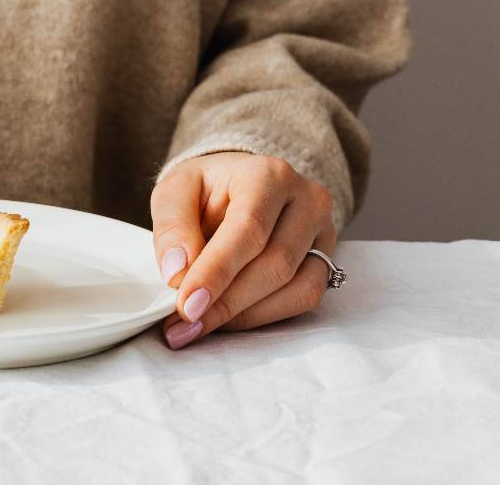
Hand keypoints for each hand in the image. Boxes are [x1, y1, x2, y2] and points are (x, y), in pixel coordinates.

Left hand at [150, 152, 337, 348]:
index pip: (248, 229)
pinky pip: (304, 298)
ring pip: (295, 288)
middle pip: (275, 264)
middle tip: (186, 322)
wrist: (236, 186)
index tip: (187, 305)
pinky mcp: (326, 260)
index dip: (217, 272)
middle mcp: (306, 200)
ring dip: (243, 314)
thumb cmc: (205, 189)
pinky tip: (228, 318)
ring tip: (200, 324)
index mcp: (267, 175)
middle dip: (226, 301)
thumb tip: (178, 273)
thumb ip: (172, 227)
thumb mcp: (174, 192)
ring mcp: (323, 232)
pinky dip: (263, 316)